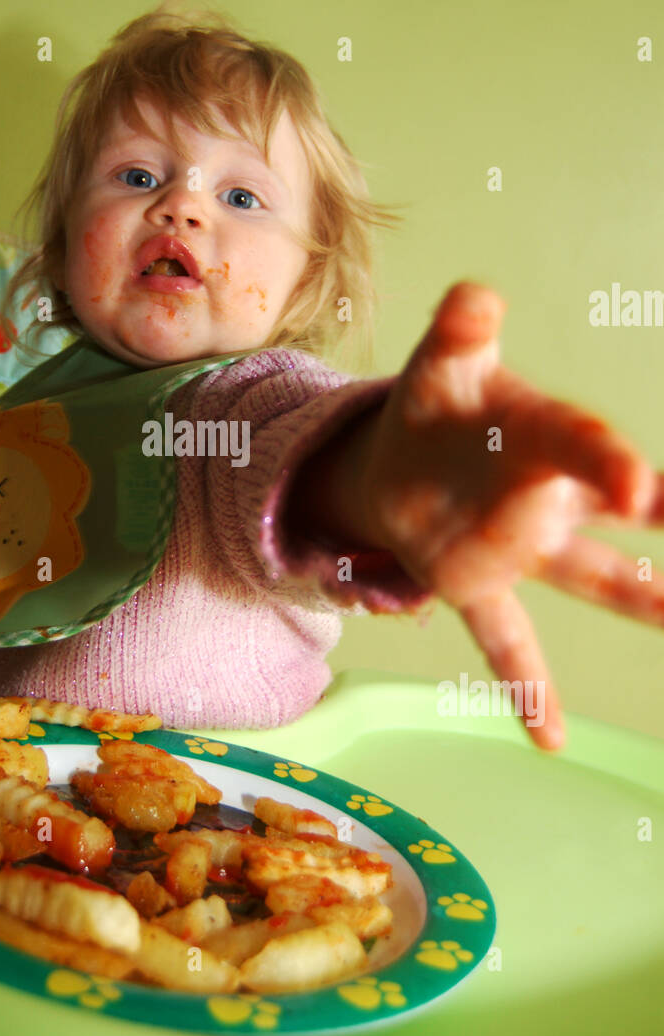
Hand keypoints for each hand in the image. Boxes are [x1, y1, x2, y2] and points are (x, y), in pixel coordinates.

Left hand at [354, 282, 661, 751]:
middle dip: (653, 519)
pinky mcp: (475, 584)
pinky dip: (528, 687)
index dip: (614, 468)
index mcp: (545, 436)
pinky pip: (508, 639)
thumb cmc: (438, 402)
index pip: (588, 449)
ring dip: (636, 599)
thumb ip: (460, 329)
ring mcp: (518, 546)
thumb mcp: (443, 360)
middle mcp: (548, 496)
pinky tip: (552, 740)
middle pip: (608, 515)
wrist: (396, 453)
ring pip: (586, 576)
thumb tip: (475, 296)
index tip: (638, 493)